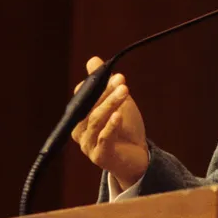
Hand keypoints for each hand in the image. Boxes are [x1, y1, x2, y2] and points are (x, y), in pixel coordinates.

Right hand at [70, 56, 148, 189]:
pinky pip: (103, 139)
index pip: (83, 96)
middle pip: (89, 107)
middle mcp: (79, 131)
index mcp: (80, 116)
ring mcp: (88, 145)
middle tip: (121, 80)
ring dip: (110, 104)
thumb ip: (103, 84)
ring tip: (124, 92)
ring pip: (96, 121)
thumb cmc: (125, 128)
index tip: (116, 75)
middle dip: (105, 92)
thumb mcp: (117, 102)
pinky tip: (119, 115)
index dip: (97, 84)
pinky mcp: (99, 156)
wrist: (138, 158)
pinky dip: (110, 126)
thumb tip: (93, 60)